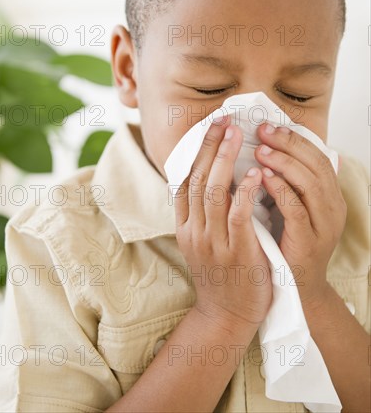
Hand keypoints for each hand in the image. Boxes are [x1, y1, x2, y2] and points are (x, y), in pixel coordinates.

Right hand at [173, 115, 272, 330]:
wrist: (226, 316)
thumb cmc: (220, 275)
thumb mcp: (202, 242)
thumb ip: (203, 213)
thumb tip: (212, 177)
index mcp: (185, 225)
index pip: (184, 179)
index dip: (196, 150)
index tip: (209, 127)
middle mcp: (194, 230)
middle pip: (196, 178)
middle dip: (210, 146)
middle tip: (223, 120)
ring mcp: (212, 242)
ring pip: (212, 192)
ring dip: (224, 160)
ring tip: (236, 135)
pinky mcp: (236, 252)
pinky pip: (237, 216)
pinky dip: (243, 193)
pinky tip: (253, 174)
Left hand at [255, 122, 346, 306]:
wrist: (294, 289)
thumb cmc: (287, 244)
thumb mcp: (292, 209)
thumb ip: (288, 184)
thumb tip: (271, 150)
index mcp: (329, 198)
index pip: (317, 157)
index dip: (294, 139)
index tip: (268, 125)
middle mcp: (332, 209)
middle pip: (316, 165)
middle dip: (289, 144)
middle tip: (262, 130)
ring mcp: (323, 226)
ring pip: (311, 183)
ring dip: (284, 163)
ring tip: (261, 149)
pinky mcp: (308, 242)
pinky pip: (296, 209)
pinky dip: (280, 189)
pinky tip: (261, 176)